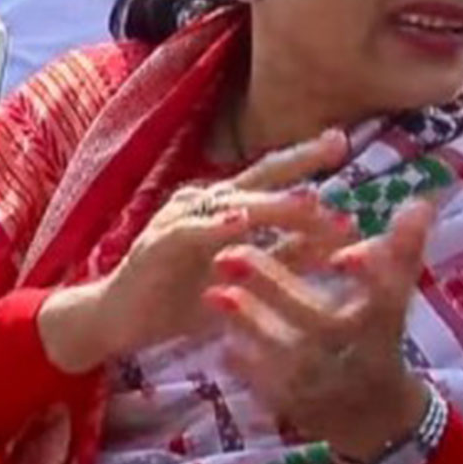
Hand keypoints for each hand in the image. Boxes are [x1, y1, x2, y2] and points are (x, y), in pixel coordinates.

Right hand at [40, 131, 355, 374]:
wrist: (119, 321)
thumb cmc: (183, 297)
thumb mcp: (246, 276)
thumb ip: (287, 254)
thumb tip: (340, 235)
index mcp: (222, 207)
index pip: (270, 178)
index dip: (305, 160)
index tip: (344, 142)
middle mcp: (201, 203)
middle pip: (255, 176)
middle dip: (297, 161)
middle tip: (338, 146)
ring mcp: (176, 220)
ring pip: (229, 202)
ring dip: (269, 202)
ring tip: (307, 198)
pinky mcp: (155, 245)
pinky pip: (188, 232)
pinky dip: (214, 227)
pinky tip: (239, 223)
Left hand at [205, 198, 437, 461]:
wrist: (373, 419)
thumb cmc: (378, 341)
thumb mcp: (393, 299)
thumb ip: (402, 251)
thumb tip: (421, 201)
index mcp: (384, 327)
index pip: (385, 299)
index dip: (371, 276)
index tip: (343, 254)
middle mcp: (357, 359)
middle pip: (319, 322)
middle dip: (276, 289)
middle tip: (231, 254)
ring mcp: (325, 387)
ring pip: (284, 353)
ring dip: (249, 323)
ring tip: (214, 293)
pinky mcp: (295, 409)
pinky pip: (263, 386)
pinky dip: (242, 364)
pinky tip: (217, 340)